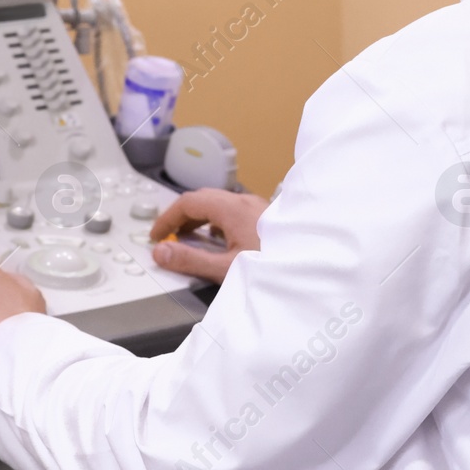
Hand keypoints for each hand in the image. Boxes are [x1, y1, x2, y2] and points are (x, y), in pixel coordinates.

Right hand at [148, 188, 268, 282]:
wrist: (314, 270)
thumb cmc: (274, 267)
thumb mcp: (226, 269)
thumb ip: (191, 261)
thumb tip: (161, 253)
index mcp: (234, 208)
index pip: (189, 202)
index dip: (167, 218)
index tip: (155, 236)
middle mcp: (246, 203)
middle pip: (204, 200)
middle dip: (181, 217)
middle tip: (167, 237)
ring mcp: (258, 209)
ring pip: (220, 205)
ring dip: (199, 220)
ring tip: (188, 240)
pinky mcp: (266, 219)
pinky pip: (233, 213)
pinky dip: (216, 223)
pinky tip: (218, 242)